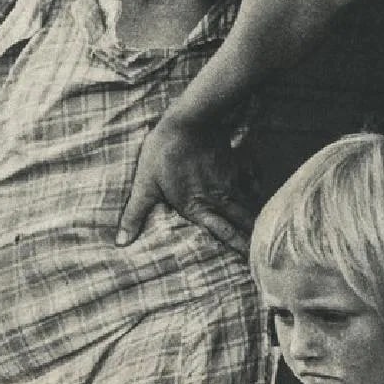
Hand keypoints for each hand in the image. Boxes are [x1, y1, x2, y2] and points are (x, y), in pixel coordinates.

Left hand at [116, 116, 253, 251]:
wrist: (189, 120)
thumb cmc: (164, 152)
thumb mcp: (145, 184)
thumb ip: (135, 214)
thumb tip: (121, 242)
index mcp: (197, 207)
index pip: (224, 235)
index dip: (238, 250)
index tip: (250, 263)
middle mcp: (219, 198)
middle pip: (243, 223)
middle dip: (253, 239)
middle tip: (262, 253)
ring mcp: (232, 180)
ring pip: (250, 204)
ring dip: (256, 218)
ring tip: (262, 231)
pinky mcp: (237, 163)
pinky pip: (254, 180)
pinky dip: (257, 190)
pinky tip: (257, 194)